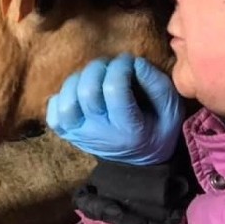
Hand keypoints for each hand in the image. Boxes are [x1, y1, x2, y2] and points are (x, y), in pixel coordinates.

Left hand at [46, 54, 183, 164]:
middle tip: (110, 64)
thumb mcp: (171, 110)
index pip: (115, 90)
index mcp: (129, 129)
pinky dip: (62, 96)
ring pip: (66, 101)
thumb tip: (135, 63)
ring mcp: (79, 134)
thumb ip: (157, 85)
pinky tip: (79, 92)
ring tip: (94, 76)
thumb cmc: (157, 129)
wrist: (139, 161)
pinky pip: (53, 111)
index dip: (120, 67)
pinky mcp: (67, 133)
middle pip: (87, 92)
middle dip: (98, 68)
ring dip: (78, 79)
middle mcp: (100, 133)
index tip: (128, 61)